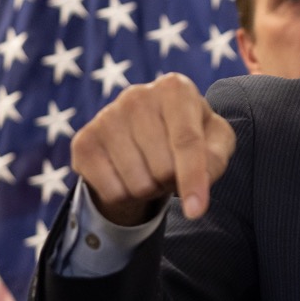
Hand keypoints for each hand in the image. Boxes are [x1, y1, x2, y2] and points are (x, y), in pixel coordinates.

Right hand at [71, 74, 235, 225]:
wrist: (144, 132)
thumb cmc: (187, 135)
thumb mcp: (215, 141)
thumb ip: (216, 158)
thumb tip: (198, 184)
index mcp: (174, 89)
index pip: (187, 141)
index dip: (193, 178)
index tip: (197, 211)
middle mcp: (137, 96)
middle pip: (163, 168)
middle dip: (173, 181)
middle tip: (171, 168)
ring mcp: (106, 117)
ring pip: (137, 184)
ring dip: (150, 190)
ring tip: (150, 170)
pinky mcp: (84, 142)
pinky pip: (112, 191)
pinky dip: (125, 196)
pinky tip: (126, 175)